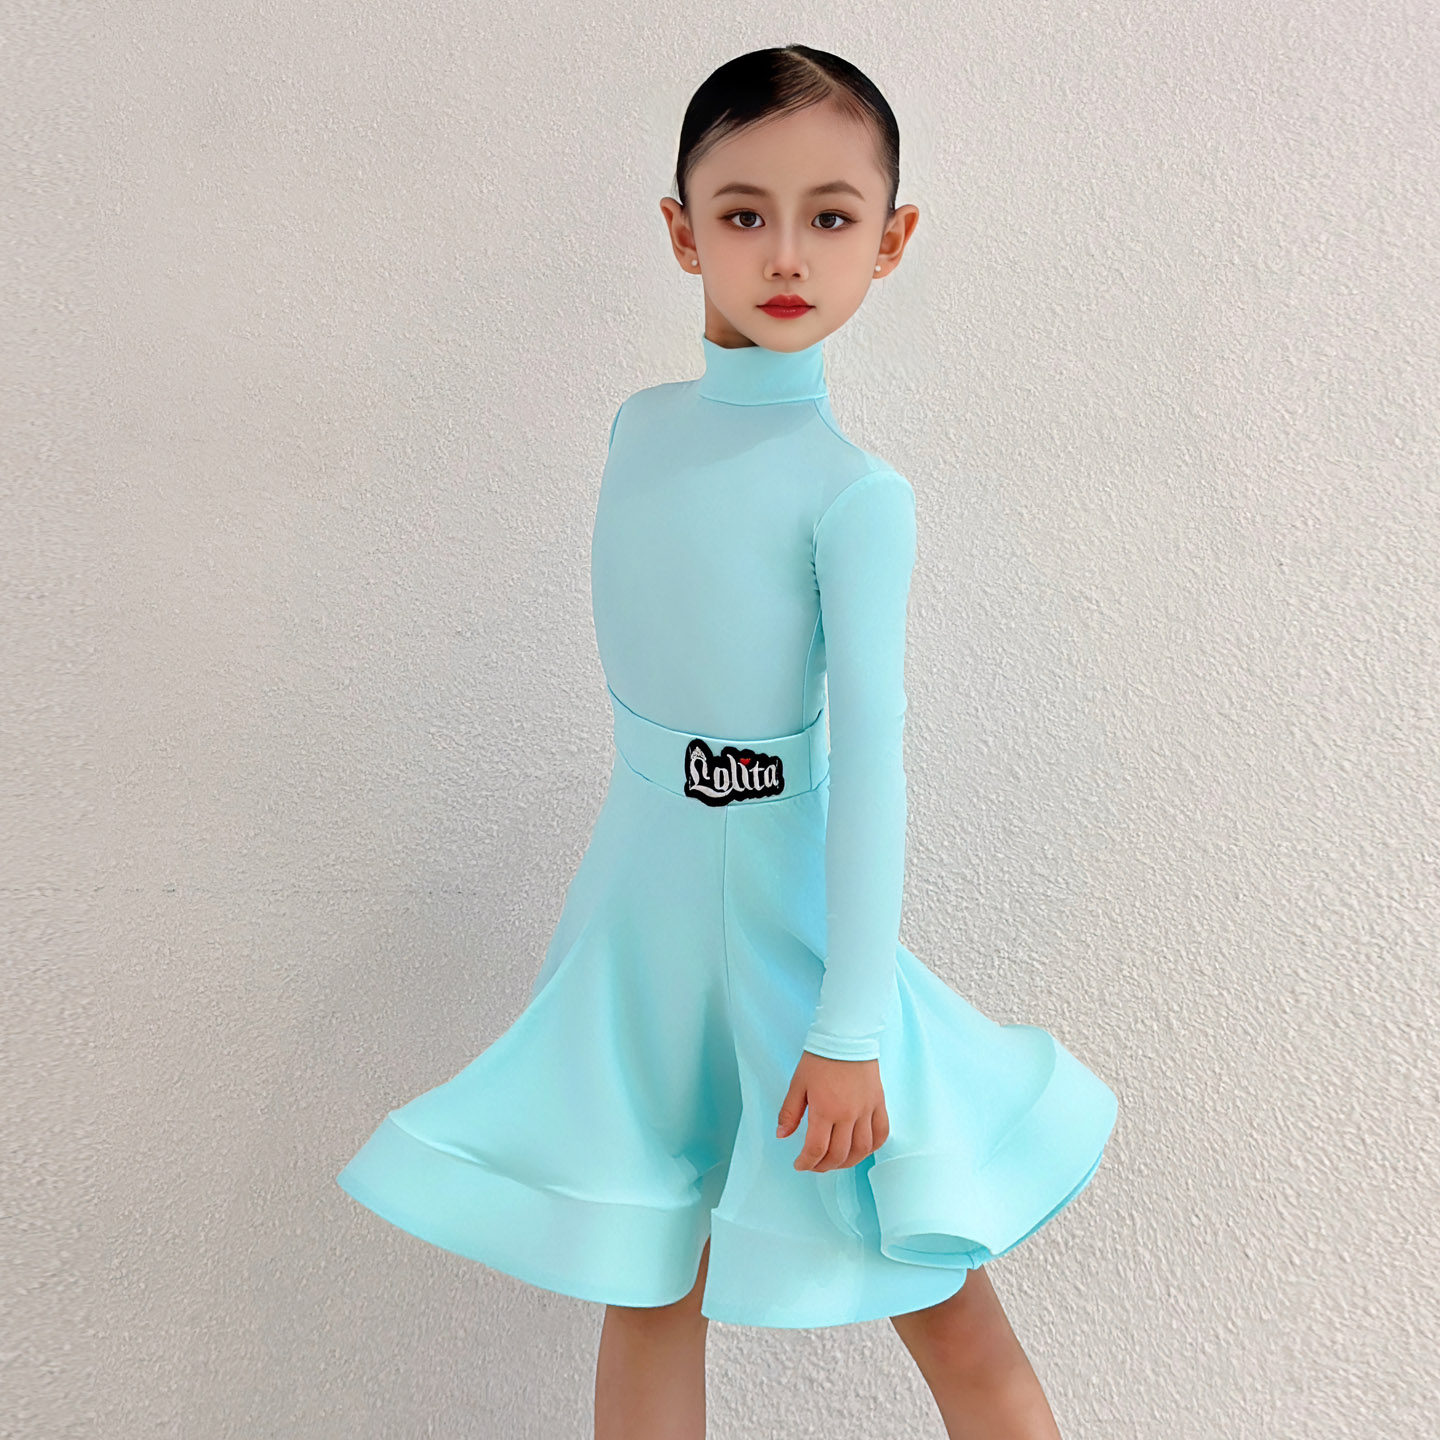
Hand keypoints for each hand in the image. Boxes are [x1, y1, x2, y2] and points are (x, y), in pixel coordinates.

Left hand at [776, 1050, 890, 1171]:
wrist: (846, 1037)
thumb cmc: (819, 1059)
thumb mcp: (798, 1084)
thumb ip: (789, 1112)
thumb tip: (782, 1136)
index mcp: (825, 1110)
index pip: (817, 1149)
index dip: (806, 1163)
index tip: (799, 1164)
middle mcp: (848, 1114)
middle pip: (839, 1154)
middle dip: (824, 1166)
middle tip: (814, 1165)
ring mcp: (866, 1110)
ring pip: (862, 1150)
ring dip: (848, 1162)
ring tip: (836, 1161)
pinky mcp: (879, 1104)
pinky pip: (881, 1134)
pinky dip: (872, 1147)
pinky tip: (861, 1149)